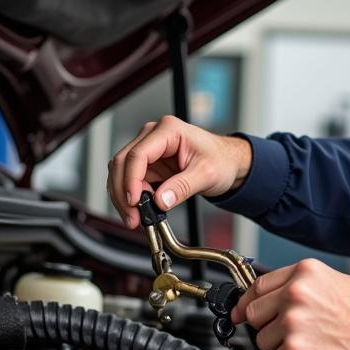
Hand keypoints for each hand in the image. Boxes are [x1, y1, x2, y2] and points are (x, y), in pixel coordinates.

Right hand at [107, 115, 251, 227]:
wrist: (228, 162)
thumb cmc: (221, 160)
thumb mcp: (206, 174)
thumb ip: (183, 187)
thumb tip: (161, 200)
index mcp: (169, 130)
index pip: (138, 154)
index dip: (131, 180)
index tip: (134, 202)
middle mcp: (154, 136)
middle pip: (123, 162)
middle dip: (122, 192)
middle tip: (132, 217)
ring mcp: (149, 150)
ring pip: (121, 172)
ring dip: (122, 197)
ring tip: (135, 218)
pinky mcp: (148, 164)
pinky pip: (130, 180)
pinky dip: (129, 197)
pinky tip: (138, 211)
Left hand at [231, 259, 349, 349]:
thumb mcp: (335, 282)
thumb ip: (302, 284)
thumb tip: (275, 295)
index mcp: (304, 273)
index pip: (258, 285)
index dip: (248, 301)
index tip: (242, 311)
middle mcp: (295, 294)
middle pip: (253, 313)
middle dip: (266, 327)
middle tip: (286, 334)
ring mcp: (293, 322)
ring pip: (262, 341)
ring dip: (279, 349)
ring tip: (307, 346)